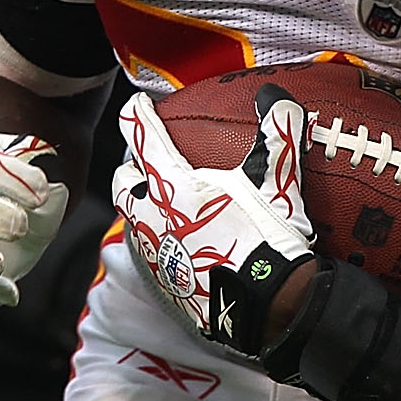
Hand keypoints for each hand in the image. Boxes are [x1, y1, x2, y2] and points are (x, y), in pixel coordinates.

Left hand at [112, 87, 314, 356]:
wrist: (266, 306)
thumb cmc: (267, 238)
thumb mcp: (277, 181)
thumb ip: (276, 132)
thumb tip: (275, 94)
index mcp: (173, 184)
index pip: (142, 137)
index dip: (137, 114)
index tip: (138, 105)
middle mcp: (153, 216)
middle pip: (123, 182)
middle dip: (130, 168)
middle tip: (146, 162)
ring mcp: (155, 253)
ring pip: (132, 221)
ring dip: (142, 208)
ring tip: (162, 205)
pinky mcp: (163, 284)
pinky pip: (152, 255)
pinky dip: (161, 243)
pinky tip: (181, 246)